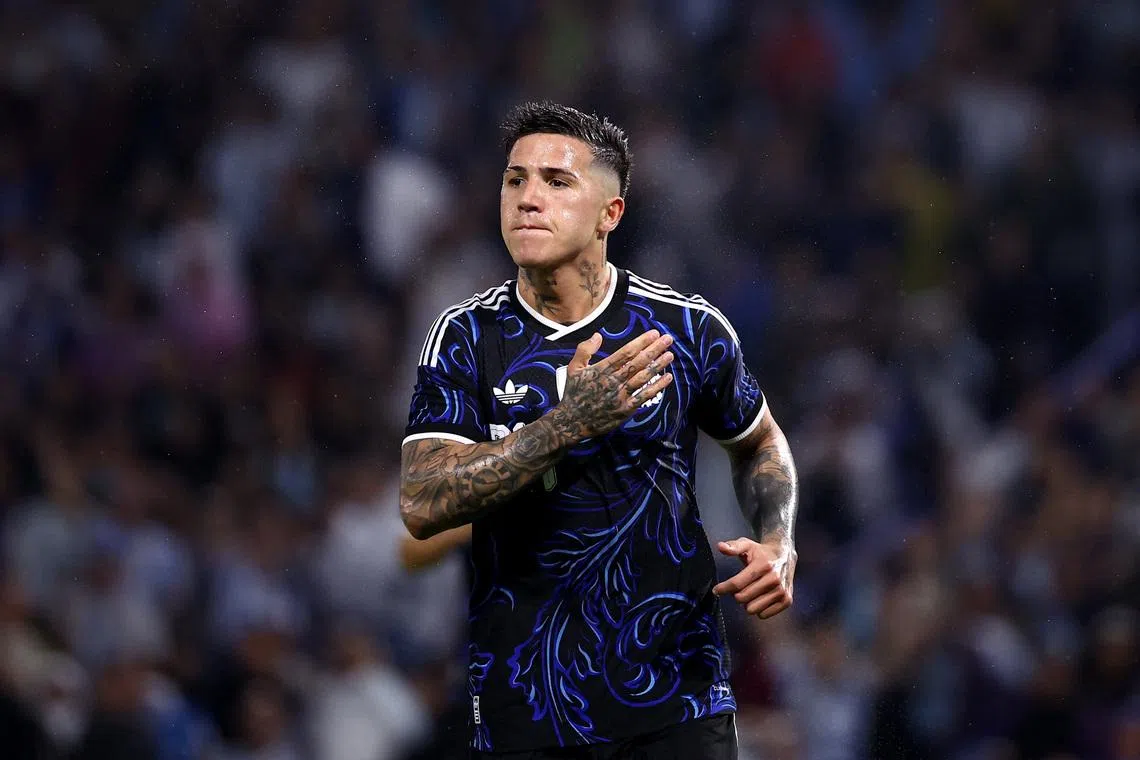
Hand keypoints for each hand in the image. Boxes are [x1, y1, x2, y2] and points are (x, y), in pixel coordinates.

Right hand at [552, 330, 674, 439]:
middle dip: (654, 349)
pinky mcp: (625, 409)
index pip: (625, 352)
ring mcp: (620, 396)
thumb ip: (584, 350)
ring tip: (670, 355)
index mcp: (602, 369)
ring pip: (643, 377)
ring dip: (658, 365)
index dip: (641, 342)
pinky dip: (657, 387)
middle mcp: (613, 381)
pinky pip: (644, 396)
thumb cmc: (574, 392)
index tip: (653, 333)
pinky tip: (667, 377)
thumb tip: (598, 335)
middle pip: (638, 362)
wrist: (572, 421)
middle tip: (668, 339)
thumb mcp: (573, 368)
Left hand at [713, 538, 795, 618]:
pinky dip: (759, 608)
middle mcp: (774, 579)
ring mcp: (781, 591)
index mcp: (763, 565)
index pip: (737, 583)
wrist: (785, 556)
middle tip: (739, 587)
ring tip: (751, 592)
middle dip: (736, 594)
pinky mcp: (787, 601)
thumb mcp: (747, 545)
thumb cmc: (762, 552)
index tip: (716, 590)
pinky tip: (760, 597)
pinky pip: (763, 615)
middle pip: (742, 598)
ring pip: (752, 609)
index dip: (723, 588)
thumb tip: (720, 546)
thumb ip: (733, 547)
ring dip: (747, 603)